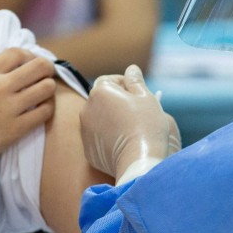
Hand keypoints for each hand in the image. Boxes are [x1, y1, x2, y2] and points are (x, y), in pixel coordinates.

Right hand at [0, 48, 55, 174]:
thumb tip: (17, 67)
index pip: (17, 52)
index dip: (30, 56)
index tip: (31, 65)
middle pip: (39, 66)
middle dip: (47, 69)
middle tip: (45, 77)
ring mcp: (8, 109)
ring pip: (47, 88)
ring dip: (49, 89)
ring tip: (43, 95)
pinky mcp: (15, 130)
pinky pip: (44, 112)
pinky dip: (47, 109)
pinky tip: (40, 111)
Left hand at [80, 64, 177, 182]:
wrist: (138, 162)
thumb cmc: (146, 125)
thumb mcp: (146, 97)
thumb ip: (136, 81)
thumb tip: (131, 70)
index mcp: (99, 92)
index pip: (110, 80)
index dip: (126, 84)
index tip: (138, 94)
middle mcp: (86, 109)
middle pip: (103, 99)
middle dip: (117, 101)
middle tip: (138, 111)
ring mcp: (85, 131)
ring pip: (99, 119)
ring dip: (112, 119)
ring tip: (132, 128)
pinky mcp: (88, 150)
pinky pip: (98, 138)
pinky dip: (108, 137)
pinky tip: (125, 143)